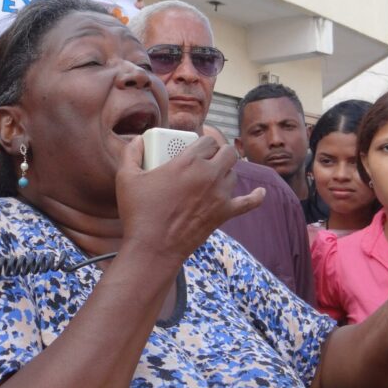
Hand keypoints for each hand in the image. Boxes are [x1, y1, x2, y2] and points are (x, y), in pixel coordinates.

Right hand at [115, 135, 262, 262]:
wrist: (154, 248)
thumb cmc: (139, 212)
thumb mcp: (126, 178)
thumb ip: (131, 153)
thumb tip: (138, 139)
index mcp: (188, 161)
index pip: (207, 139)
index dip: (203, 140)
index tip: (197, 146)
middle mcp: (209, 174)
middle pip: (227, 153)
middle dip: (219, 152)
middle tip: (208, 158)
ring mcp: (220, 194)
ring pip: (234, 173)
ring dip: (226, 171)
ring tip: (214, 176)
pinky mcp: (224, 213)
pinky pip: (248, 203)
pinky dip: (256, 197)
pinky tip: (261, 193)